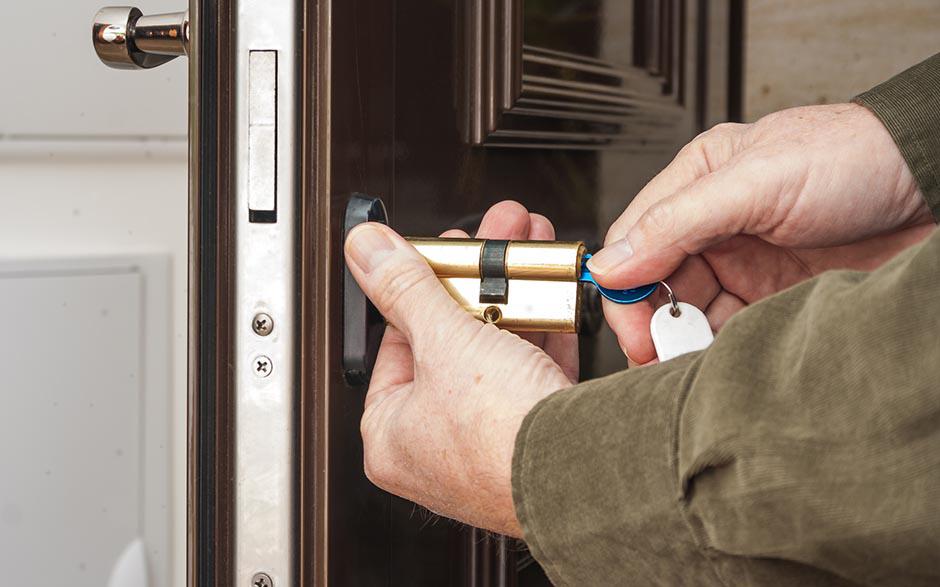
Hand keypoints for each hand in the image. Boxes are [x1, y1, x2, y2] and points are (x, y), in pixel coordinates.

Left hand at [344, 202, 572, 535]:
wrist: (582, 473)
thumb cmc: (501, 436)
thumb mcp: (444, 341)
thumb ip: (404, 287)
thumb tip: (366, 251)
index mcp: (391, 435)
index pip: (395, 343)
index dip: (419, 287)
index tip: (438, 253)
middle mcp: (435, 447)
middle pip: (449, 342)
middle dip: (476, 280)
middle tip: (488, 240)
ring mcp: (488, 445)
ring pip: (496, 353)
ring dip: (513, 296)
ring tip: (524, 250)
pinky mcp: (536, 439)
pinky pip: (533, 373)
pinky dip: (543, 332)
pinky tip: (551, 294)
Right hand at [587, 103, 933, 363]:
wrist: (934, 186)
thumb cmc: (855, 159)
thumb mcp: (756, 182)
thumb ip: (677, 222)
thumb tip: (611, 264)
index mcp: (698, 181)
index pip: (635, 240)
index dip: (625, 289)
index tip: (631, 330)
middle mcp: (715, 222)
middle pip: (658, 283)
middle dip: (655, 323)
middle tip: (659, 357)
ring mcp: (747, 261)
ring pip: (693, 311)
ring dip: (687, 340)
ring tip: (690, 364)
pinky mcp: (777, 294)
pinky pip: (733, 329)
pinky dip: (722, 349)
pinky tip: (722, 360)